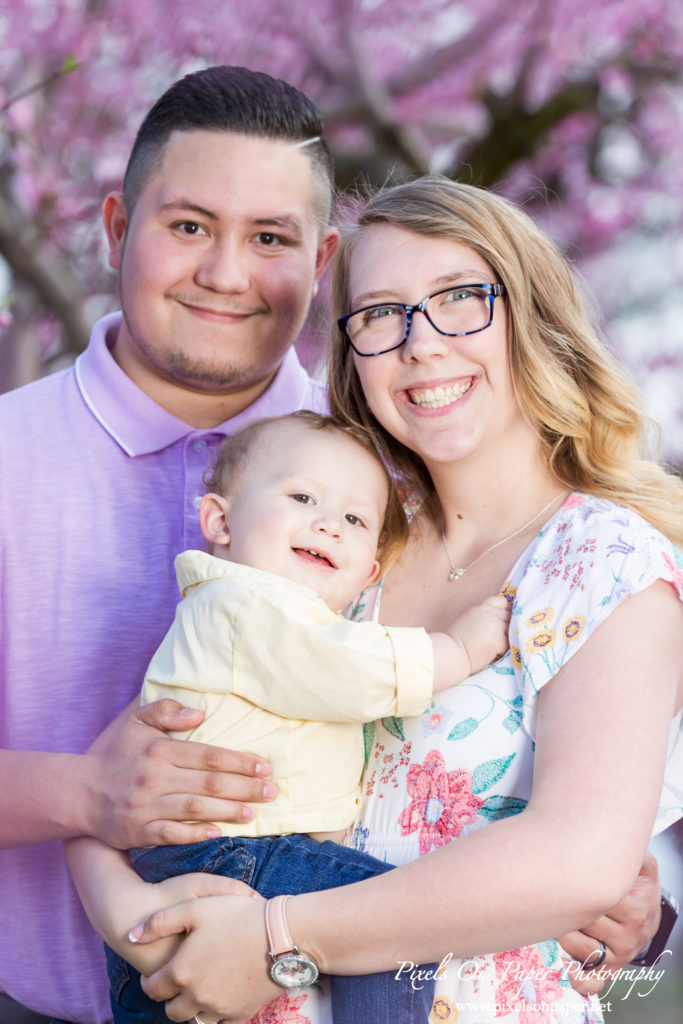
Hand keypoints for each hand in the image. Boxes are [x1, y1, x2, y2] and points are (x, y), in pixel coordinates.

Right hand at [84, 698, 275, 847]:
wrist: (76, 792)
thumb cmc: (113, 754)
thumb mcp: (134, 722)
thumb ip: (165, 710)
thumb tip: (200, 712)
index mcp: (159, 749)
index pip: (209, 755)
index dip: (240, 761)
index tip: (264, 766)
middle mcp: (155, 777)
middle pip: (209, 782)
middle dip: (245, 787)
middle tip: (272, 790)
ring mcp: (146, 806)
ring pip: (196, 808)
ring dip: (228, 810)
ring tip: (254, 812)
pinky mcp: (138, 830)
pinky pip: (171, 834)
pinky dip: (195, 834)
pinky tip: (218, 833)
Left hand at [131, 893, 281, 1022]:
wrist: (281, 935)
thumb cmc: (237, 916)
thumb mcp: (195, 907)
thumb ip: (159, 922)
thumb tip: (132, 936)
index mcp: (181, 971)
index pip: (152, 989)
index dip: (150, 982)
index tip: (155, 975)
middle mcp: (196, 995)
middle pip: (171, 1010)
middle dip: (169, 998)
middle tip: (177, 982)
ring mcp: (219, 1008)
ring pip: (193, 1019)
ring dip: (191, 1008)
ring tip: (198, 989)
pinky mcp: (240, 1014)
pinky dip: (215, 1016)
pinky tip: (220, 998)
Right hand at [454, 595, 510, 674]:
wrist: (451, 652)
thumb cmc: (455, 641)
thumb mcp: (469, 620)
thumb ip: (484, 617)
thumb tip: (499, 622)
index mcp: (482, 608)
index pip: (502, 602)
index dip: (506, 610)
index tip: (504, 620)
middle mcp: (491, 613)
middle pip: (510, 616)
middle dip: (509, 627)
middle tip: (499, 639)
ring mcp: (496, 626)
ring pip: (512, 631)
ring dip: (507, 640)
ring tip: (494, 649)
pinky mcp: (499, 640)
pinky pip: (509, 645)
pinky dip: (503, 651)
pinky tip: (493, 655)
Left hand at [558, 852, 660, 994]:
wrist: (649, 914)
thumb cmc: (639, 887)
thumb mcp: (644, 867)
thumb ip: (634, 853)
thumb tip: (616, 845)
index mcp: (636, 911)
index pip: (596, 900)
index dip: (576, 886)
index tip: (565, 875)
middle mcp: (629, 938)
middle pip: (583, 922)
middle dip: (565, 905)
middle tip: (553, 892)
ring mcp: (619, 958)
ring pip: (577, 947)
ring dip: (562, 930)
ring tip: (558, 914)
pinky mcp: (609, 971)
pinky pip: (590, 981)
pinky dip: (576, 975)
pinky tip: (565, 961)